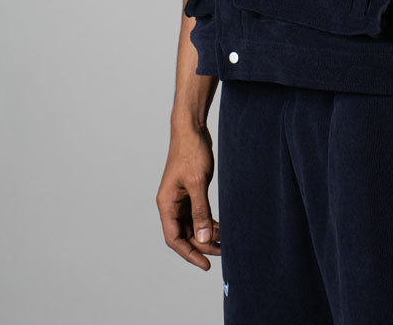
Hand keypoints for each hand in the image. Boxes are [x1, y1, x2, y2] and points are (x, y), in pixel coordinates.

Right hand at [156, 123, 221, 269]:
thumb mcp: (197, 182)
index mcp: (166, 204)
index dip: (189, 254)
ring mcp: (181, 198)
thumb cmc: (190, 151)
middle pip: (185, 234)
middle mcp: (171, 204)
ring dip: (207, 234)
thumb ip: (200, 210)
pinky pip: (197, 213)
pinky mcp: (190, 191)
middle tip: (223, 251)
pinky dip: (208, 221)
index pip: (174, 238)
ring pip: (193, 225)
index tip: (206, 264)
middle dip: (202, 245)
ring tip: (226, 241)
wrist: (192, 128)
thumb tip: (202, 238)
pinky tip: (221, 227)